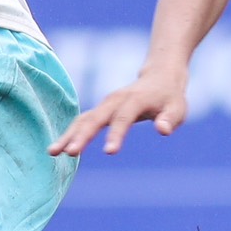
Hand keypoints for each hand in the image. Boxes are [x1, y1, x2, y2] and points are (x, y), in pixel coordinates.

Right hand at [51, 68, 189, 156]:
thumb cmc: (170, 97)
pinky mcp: (100, 111)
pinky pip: (82, 122)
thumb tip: (163, 130)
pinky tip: (56, 149)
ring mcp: (105, 105)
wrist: (160, 77)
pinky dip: (69, 134)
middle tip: (69, 153)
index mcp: (135, 100)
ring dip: (68, 135)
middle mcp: (115, 100)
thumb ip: (170, 119)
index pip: (124, 118)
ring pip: (83, 119)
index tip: (109, 152)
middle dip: (82, 135)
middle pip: (95, 118)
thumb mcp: (177, 108)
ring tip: (53, 152)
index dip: (117, 134)